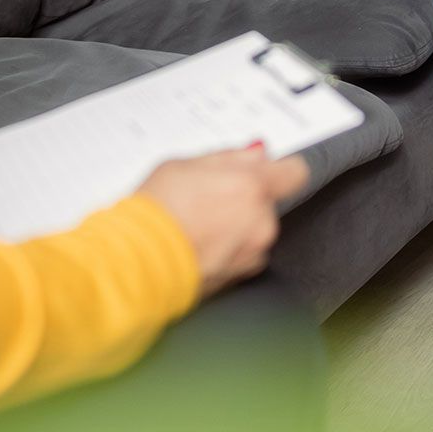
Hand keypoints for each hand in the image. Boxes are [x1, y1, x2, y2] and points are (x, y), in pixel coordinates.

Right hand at [138, 148, 309, 297]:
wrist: (138, 262)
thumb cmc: (155, 212)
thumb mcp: (183, 164)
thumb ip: (228, 157)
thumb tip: (254, 154)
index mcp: (251, 186)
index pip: (294, 172)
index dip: (280, 169)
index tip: (267, 170)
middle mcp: (261, 221)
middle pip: (267, 203)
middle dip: (244, 199)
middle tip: (208, 197)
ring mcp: (253, 252)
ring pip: (254, 231)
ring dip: (236, 226)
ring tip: (197, 223)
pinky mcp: (241, 277)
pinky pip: (242, 256)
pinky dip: (227, 250)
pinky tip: (198, 244)